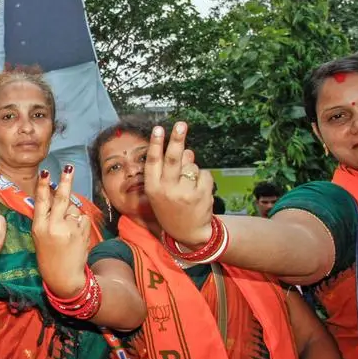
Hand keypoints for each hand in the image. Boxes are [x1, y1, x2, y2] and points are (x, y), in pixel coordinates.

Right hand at [32, 165, 92, 294]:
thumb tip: (57, 195)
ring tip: (68, 232)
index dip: (43, 186)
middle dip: (66, 181)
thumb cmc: (49, 255)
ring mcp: (69, 230)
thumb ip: (46, 217)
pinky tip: (76, 235)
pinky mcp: (82, 233)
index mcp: (39, 227)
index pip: (41, 202)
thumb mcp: (39, 237)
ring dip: (72, 215)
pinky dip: (81, 222)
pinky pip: (83, 218)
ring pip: (74, 210)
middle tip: (69, 167)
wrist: (64, 277)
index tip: (45, 172)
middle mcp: (53, 227)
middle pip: (61, 199)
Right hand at [143, 122, 214, 247]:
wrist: (188, 233)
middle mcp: (167, 190)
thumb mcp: (162, 193)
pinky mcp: (201, 195)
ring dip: (192, 168)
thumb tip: (186, 150)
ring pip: (191, 165)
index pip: (154, 162)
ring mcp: (185, 193)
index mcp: (153, 188)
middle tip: (181, 124)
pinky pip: (204, 174)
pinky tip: (199, 190)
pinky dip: (203, 178)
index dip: (156, 144)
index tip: (158, 129)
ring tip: (189, 184)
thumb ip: (170, 171)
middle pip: (173, 159)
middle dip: (177, 139)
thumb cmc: (172, 208)